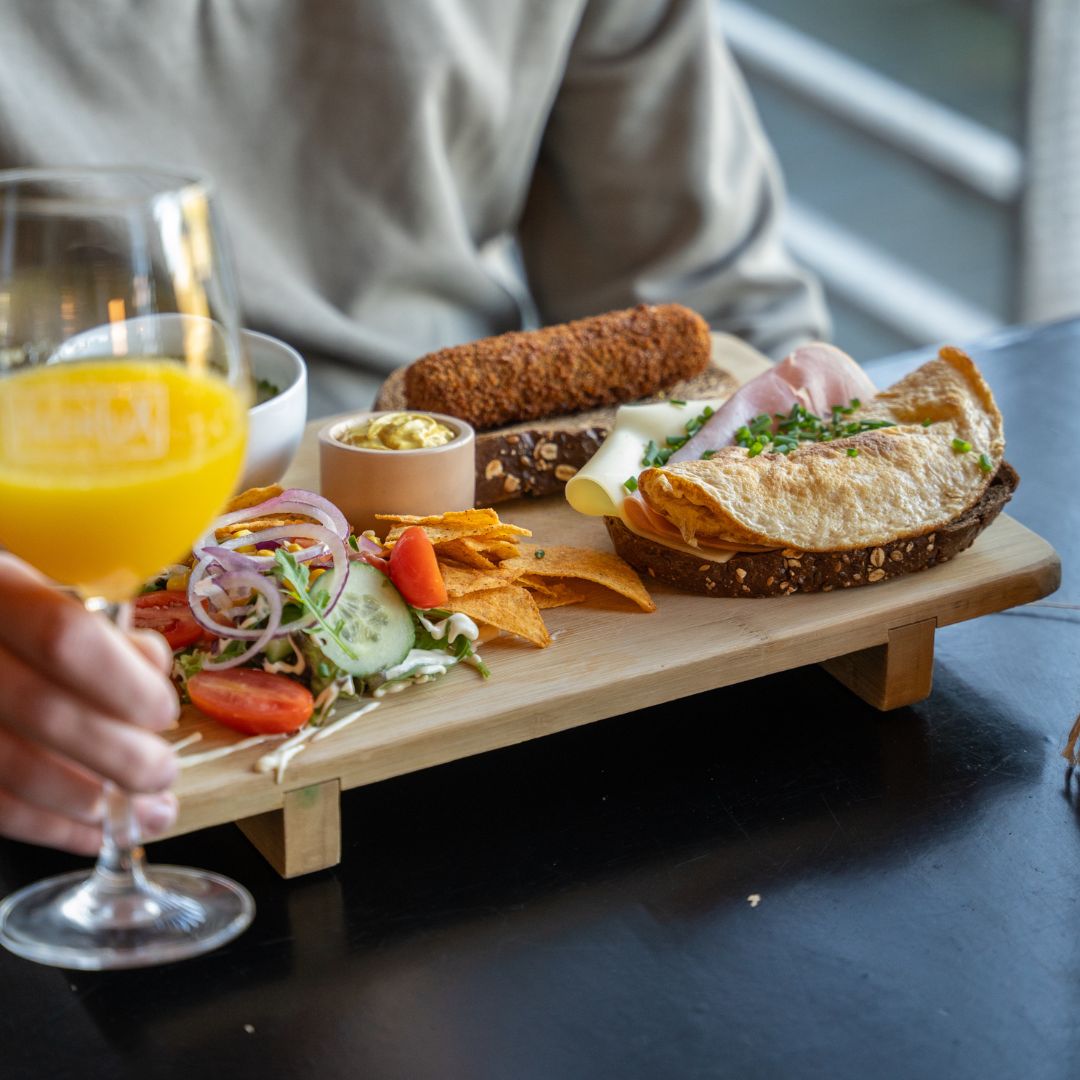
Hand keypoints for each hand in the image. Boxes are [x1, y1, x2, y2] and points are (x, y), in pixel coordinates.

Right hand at [0, 554, 179, 854]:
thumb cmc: (20, 608)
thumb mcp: (57, 586)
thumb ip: (104, 625)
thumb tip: (152, 668)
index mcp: (0, 589)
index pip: (66, 638)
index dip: (124, 683)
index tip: (164, 712)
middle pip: (42, 712)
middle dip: (120, 753)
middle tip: (164, 772)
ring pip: (12, 767)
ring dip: (93, 802)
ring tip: (151, 812)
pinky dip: (50, 827)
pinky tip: (96, 833)